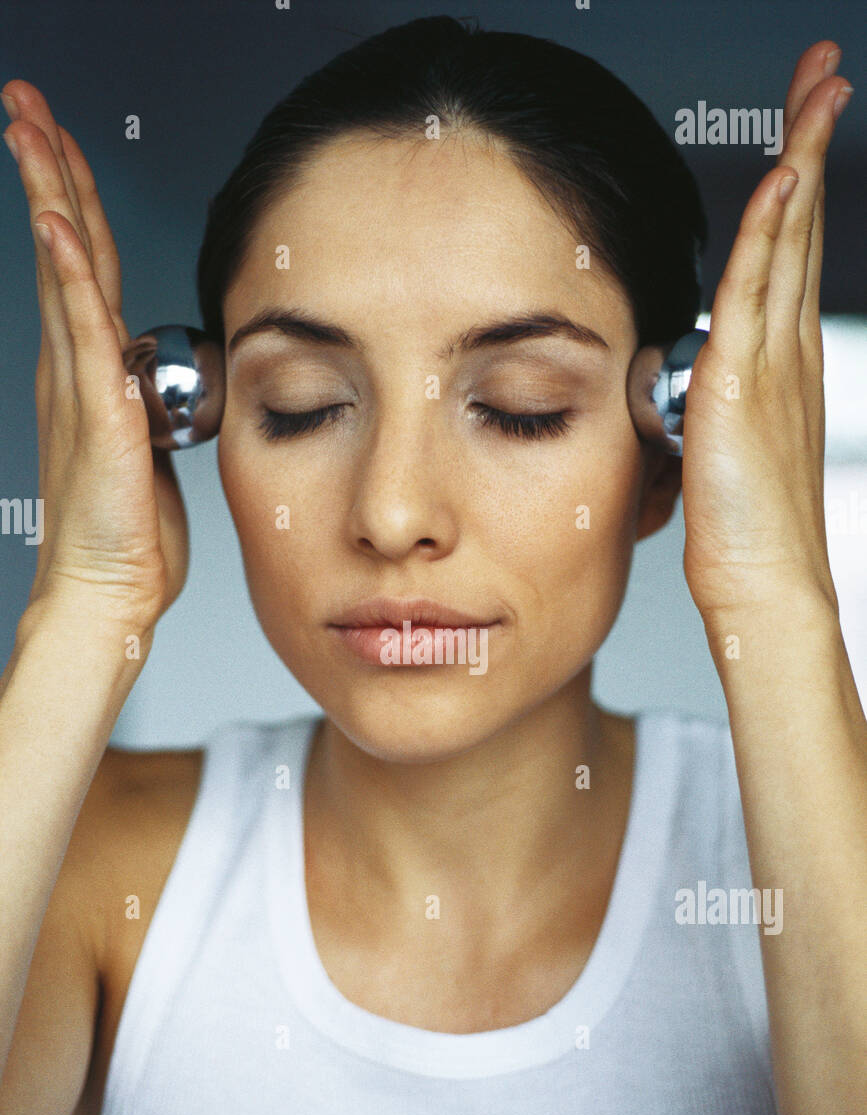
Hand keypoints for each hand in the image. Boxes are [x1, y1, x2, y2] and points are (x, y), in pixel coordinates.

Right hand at [2, 79, 188, 636]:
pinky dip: (70, 272)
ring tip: (25, 126)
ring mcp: (80, 383)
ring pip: (66, 267)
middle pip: (65, 246)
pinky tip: (55, 222)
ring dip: (48, 192)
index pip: (87, 266)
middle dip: (46, 167)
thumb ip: (150, 403)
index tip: (57, 142)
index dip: (74, 200)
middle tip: (23, 101)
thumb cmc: (132, 532)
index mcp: (92, 371)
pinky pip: (82, 328)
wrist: (111, 589)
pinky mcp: (98, 410)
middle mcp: (76, 366)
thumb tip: (164, 383)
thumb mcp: (151, 449)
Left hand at [677, 41, 851, 625]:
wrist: (765, 583)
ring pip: (791, 237)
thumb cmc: (744, 531)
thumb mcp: (725, 444)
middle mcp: (788, 348)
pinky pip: (758, 290)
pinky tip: (782, 179)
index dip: (798, 183)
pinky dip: (773, 231)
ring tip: (820, 89)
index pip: (791, 250)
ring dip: (802, 157)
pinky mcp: (745, 382)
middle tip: (826, 74)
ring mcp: (774, 360)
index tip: (804, 126)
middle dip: (813, 140)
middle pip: (803, 223)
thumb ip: (715, 397)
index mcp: (781, 360)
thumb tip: (692, 381)